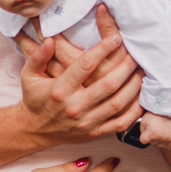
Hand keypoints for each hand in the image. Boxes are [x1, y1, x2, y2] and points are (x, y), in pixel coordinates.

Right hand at [15, 20, 142, 146]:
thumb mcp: (29, 75)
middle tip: (136, 53)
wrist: (34, 130)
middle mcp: (74, 106)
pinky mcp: (94, 133)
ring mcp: (86, 122)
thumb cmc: (35, 98)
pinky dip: (134, 112)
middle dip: (125, 66)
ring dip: (133, 86)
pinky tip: (141, 97)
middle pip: (107, 84)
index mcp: (60, 89)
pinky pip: (120, 123)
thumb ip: (38, 57)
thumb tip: (50, 40)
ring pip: (117, 103)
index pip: (85, 65)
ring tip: (141, 72)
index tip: (116, 38)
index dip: (103, 49)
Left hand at [135, 111, 170, 146]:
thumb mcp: (142, 121)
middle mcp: (161, 138)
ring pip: (158, 144)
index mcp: (152, 133)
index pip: (143, 141)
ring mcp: (168, 139)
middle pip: (151, 142)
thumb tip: (142, 138)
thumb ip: (141, 131)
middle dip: (151, 136)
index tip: (146, 130)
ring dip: (158, 139)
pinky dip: (165, 140)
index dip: (143, 135)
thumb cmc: (154, 114)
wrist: (166, 109)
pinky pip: (166, 145)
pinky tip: (163, 133)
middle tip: (154, 127)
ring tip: (159, 129)